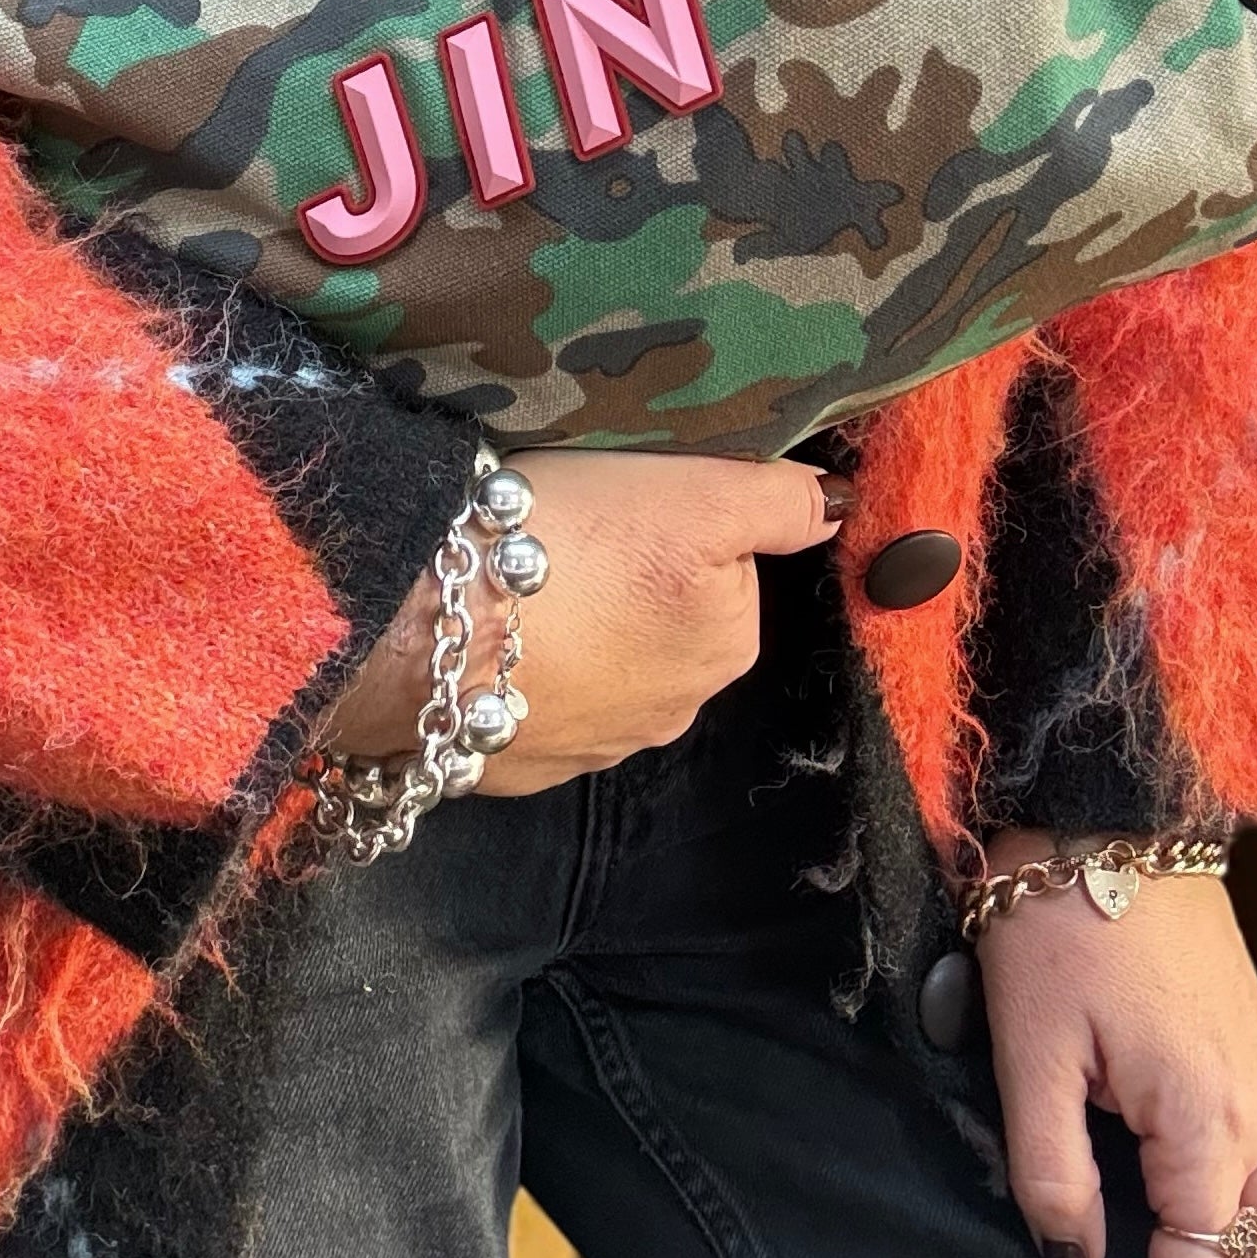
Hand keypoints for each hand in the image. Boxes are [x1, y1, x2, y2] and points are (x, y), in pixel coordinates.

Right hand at [317, 452, 840, 790]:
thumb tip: (836, 507)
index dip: (673, 519)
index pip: (720, 563)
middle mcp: (671, 713)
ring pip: (594, 662)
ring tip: (514, 582)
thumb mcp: (696, 495)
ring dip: (567, 627)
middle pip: (659, 617)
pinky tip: (485, 634)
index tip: (620, 501)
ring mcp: (588, 747)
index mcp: (726, 647)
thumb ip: (779, 500)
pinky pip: (527, 698)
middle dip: (622, 580)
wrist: (421, 632)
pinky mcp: (511, 761)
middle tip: (565, 532)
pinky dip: (514, 668)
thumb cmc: (568, 548)